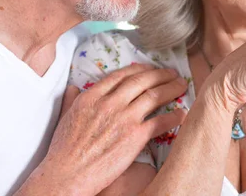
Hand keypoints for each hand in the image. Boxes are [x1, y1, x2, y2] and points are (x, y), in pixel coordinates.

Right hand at [19, 64, 187, 195]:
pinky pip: (160, 121)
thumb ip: (71, 100)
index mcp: (92, 97)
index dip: (141, 69)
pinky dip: (174, 116)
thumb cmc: (63, 151)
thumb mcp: (64, 117)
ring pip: (154, 95)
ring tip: (182, 85)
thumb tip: (73, 88)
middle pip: (142, 80)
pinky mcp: (135, 136)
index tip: (151, 69)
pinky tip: (182, 114)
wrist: (67, 175)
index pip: (122, 75)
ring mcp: (124, 118)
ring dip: (172, 88)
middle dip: (161, 74)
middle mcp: (110, 103)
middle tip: (172, 73)